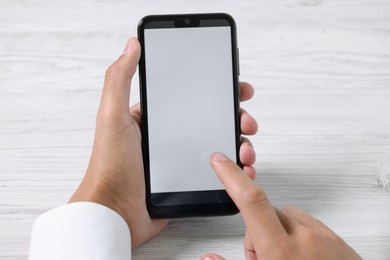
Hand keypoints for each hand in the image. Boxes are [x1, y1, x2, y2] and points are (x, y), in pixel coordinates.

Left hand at [68, 38, 257, 247]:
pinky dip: (234, 168)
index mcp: (155, 119)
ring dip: (238, 142)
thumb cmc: (111, 165)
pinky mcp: (188, 181)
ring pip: (218, 145)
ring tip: (246, 147)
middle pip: (211, 120)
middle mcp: (170, 137)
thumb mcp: (112, 116)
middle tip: (247, 121)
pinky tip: (243, 167)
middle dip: (235, 117)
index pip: (192, 97)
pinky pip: (218, 171)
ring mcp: (181, 159)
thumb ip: (120, 79)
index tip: (237, 88)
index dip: (217, 91)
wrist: (115, 212)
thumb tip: (132, 45)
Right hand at [201, 153, 361, 259]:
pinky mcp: (338, 240)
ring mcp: (325, 238)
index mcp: (282, 252)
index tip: (221, 161)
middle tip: (263, 258)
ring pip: (286, 216)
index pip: (251, 201)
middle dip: (256, 230)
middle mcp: (305, 239)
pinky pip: (308, 224)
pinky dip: (297, 234)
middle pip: (266, 212)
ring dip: (277, 231)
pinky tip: (301, 258)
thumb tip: (208, 258)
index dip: (231, 176)